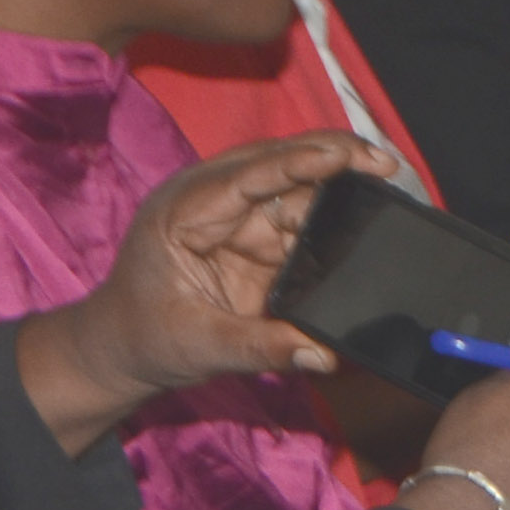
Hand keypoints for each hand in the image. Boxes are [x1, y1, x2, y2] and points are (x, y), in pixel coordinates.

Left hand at [11, 136, 378, 451]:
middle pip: (276, 162)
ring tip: (387, 179)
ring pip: (294, 184)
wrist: (122, 347)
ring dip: (338, 182)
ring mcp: (234, 214)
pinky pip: (299, 214)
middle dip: (331, 156)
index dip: (298, 163)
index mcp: (181, 214)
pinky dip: (333, 212)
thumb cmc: (146, 339)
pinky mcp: (255, 234)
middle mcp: (209, 200)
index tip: (345, 157)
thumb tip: (322, 354)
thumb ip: (261, 347)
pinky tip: (367, 209)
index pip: (245, 177)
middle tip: (383, 163)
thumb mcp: (200, 347)